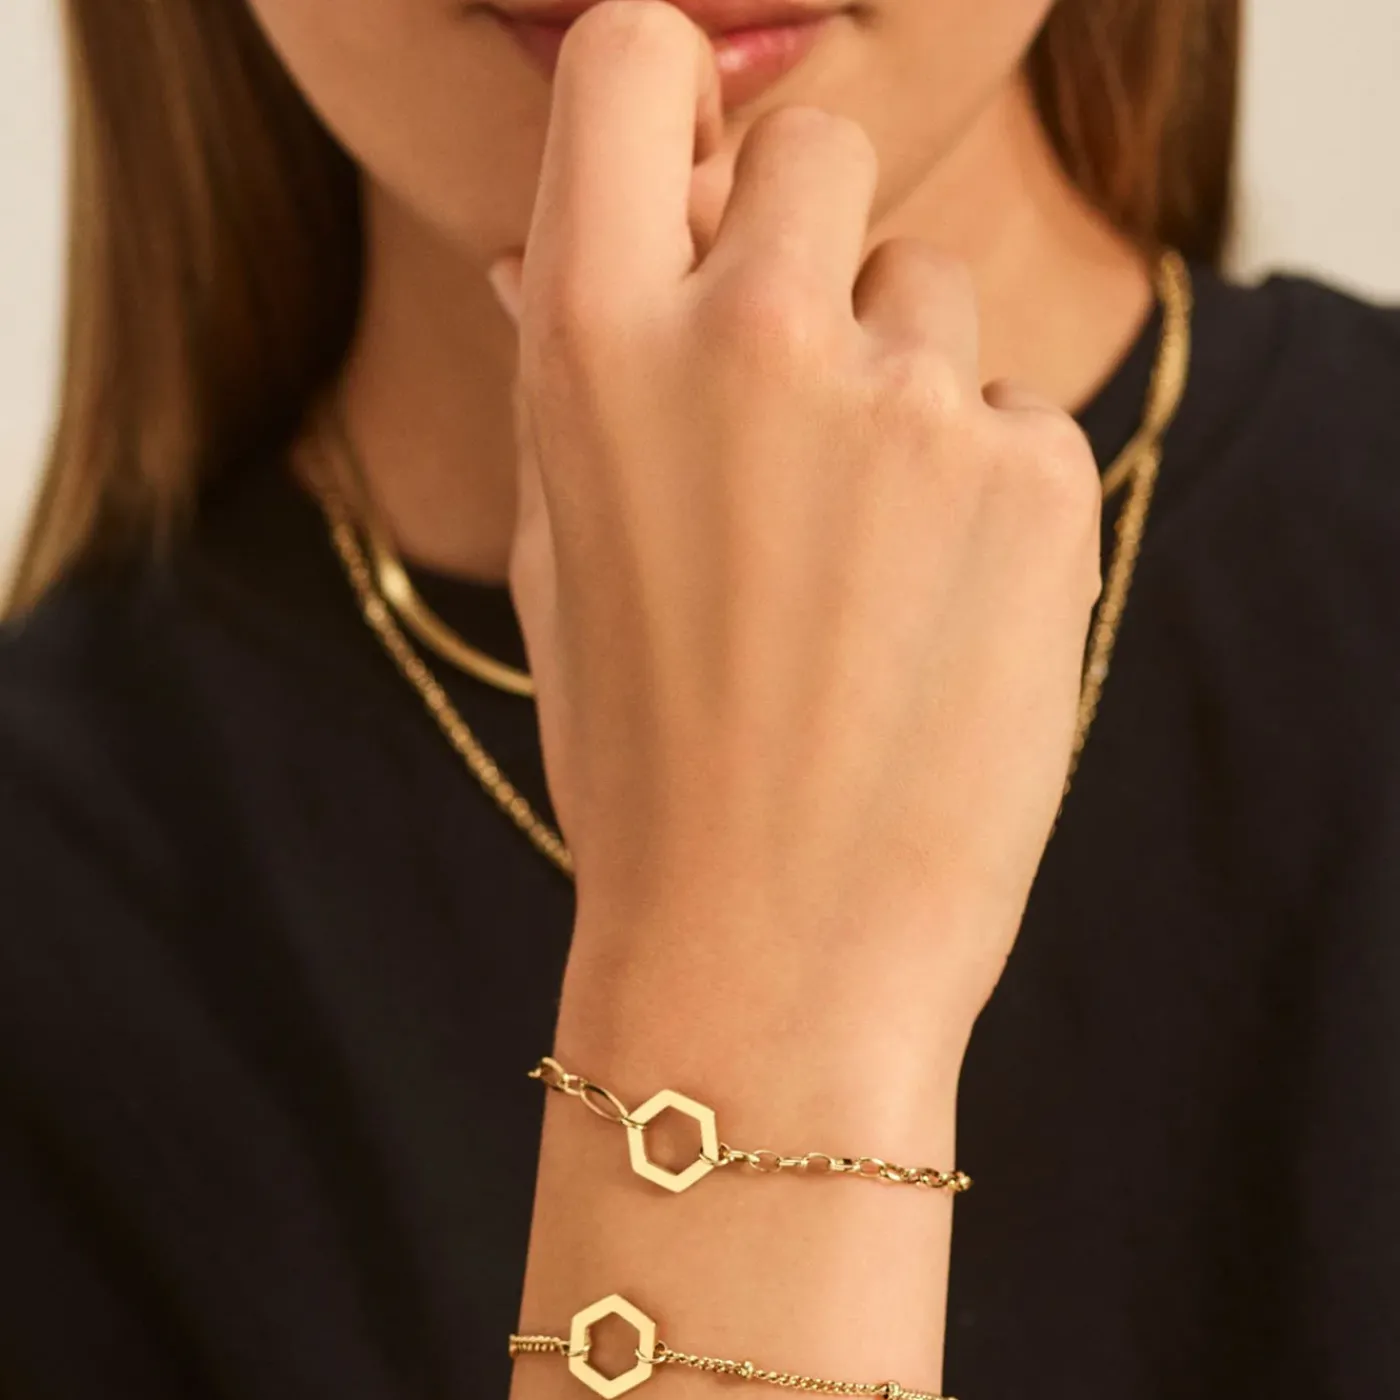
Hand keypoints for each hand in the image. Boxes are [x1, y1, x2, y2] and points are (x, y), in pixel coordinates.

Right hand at [494, 0, 1101, 1051]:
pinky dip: (980, 493)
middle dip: (802, 237)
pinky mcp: (1037, 479)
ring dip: (897, 387)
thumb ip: (569, 372)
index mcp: (594, 347)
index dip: (660, 91)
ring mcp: (907, 405)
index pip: (626, 62)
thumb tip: (535, 248)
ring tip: (859, 560)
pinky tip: (932, 615)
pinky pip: (1012, 417)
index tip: (688, 170)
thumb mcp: (563, 556)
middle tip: (788, 387)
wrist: (773, 947)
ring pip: (929, 293)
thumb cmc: (643, 761)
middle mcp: (750, 338)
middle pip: (816, 149)